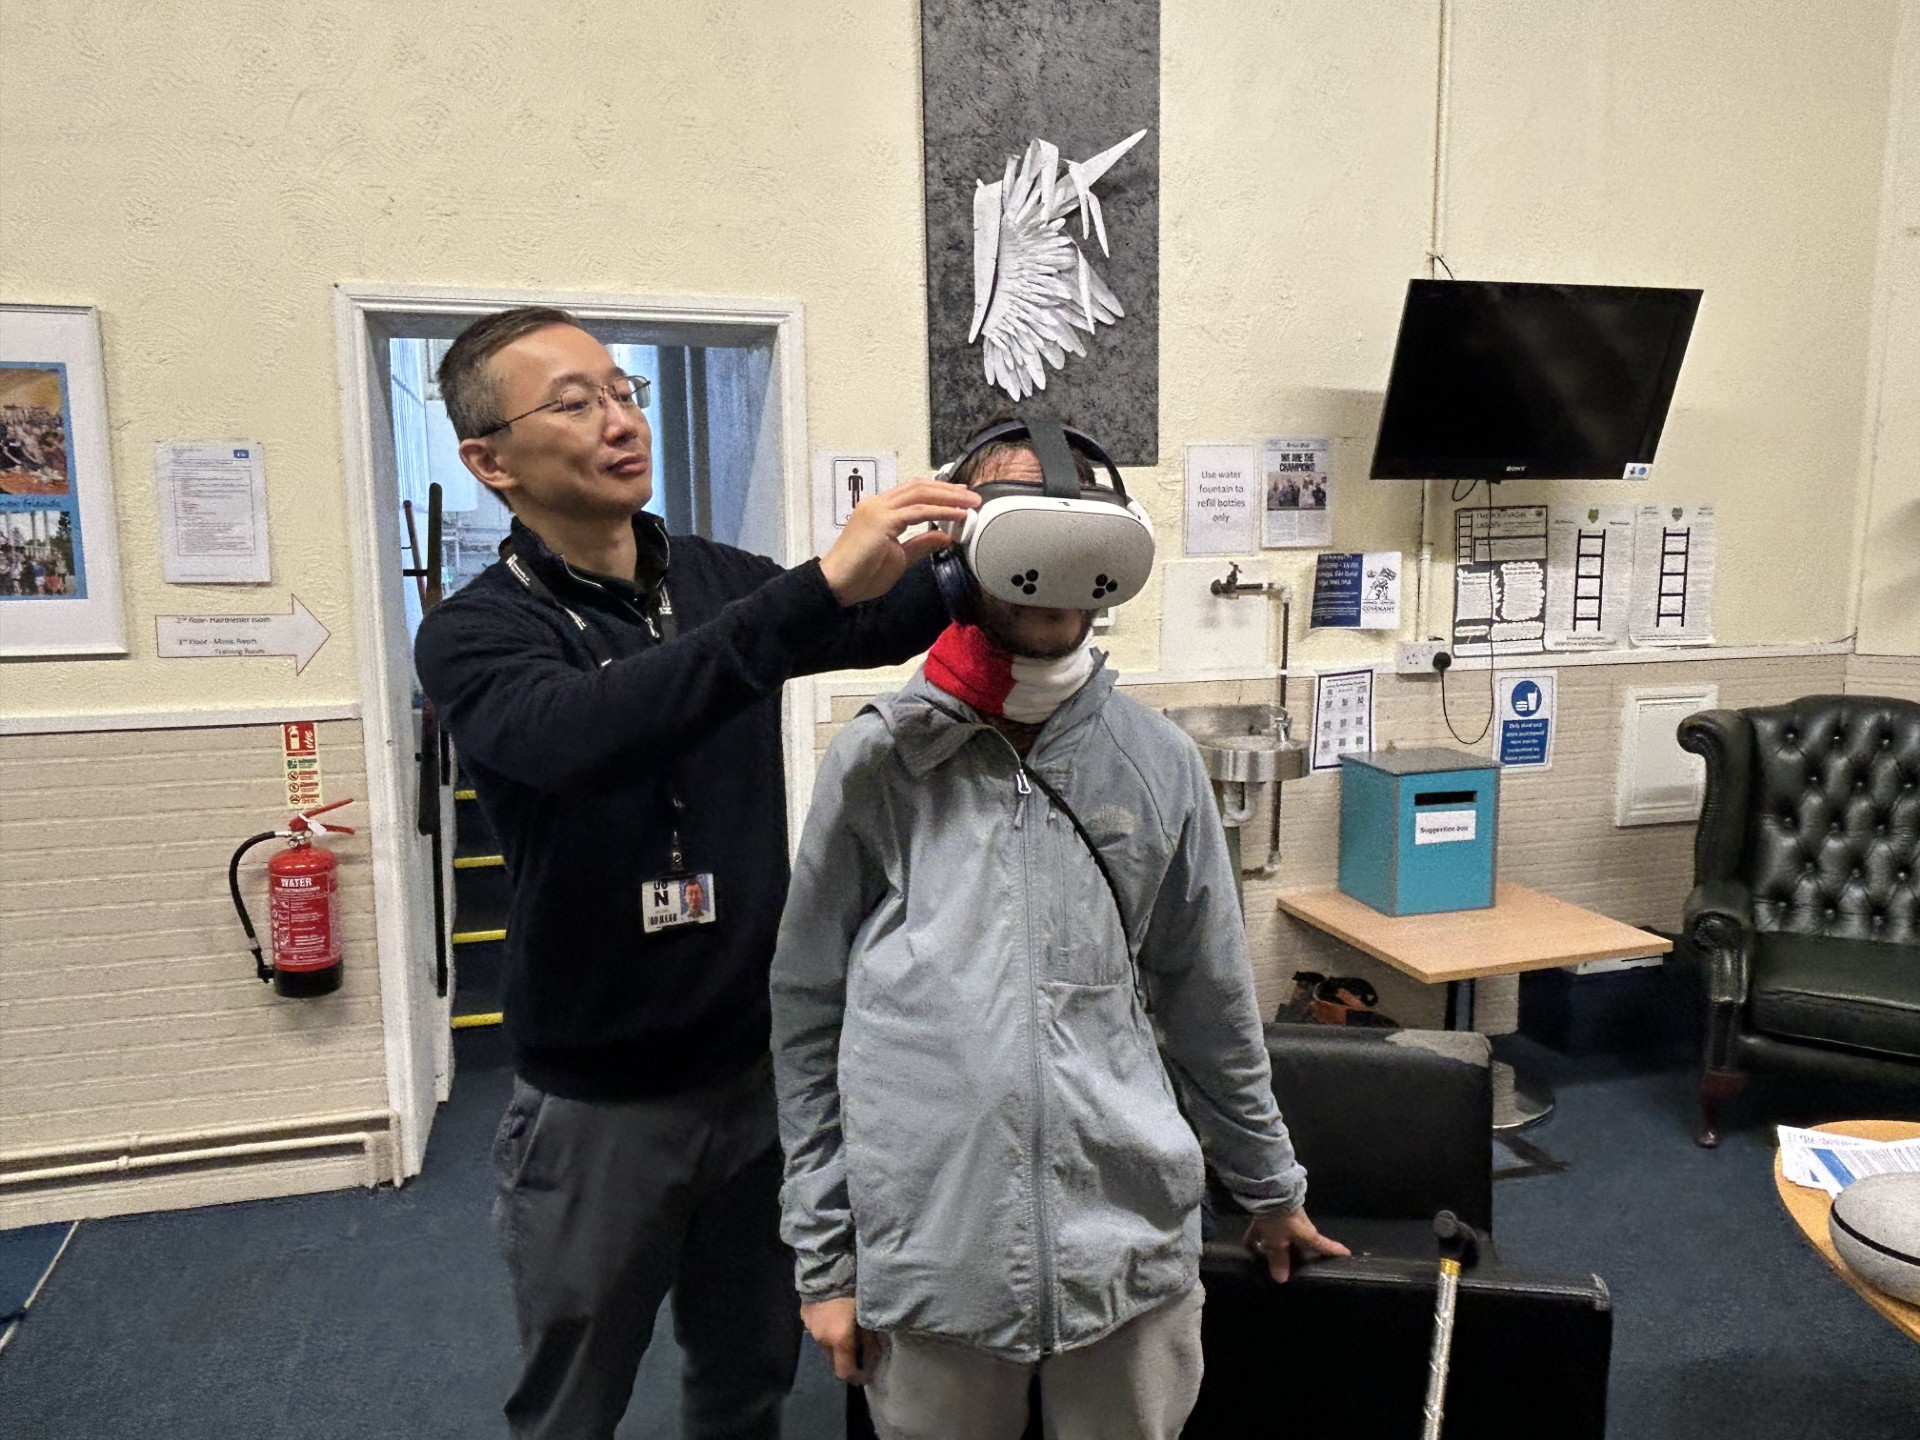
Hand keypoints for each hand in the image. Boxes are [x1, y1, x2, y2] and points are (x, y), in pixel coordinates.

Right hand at [800, 1296, 881, 1384]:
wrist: (824, 1267)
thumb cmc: (850, 1290)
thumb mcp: (864, 1313)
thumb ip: (868, 1336)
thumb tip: (873, 1354)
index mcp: (837, 1340)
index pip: (844, 1371)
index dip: (856, 1377)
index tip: (866, 1375)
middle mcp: (821, 1339)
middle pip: (833, 1359)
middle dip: (846, 1358)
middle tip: (859, 1350)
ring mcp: (810, 1328)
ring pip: (824, 1345)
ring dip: (835, 1343)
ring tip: (846, 1330)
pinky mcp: (804, 1316)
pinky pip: (817, 1329)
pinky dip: (826, 1329)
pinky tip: (834, 1316)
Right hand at [819, 479, 979, 606]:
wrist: (837, 585)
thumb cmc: (861, 575)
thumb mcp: (899, 557)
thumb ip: (921, 544)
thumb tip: (944, 536)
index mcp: (879, 509)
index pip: (913, 492)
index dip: (938, 491)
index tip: (960, 496)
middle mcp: (878, 504)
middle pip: (919, 487)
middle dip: (948, 490)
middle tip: (972, 497)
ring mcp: (879, 509)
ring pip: (920, 494)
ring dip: (949, 497)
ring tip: (971, 503)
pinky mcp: (882, 521)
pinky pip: (919, 512)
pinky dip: (942, 512)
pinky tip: (958, 516)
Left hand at [1244, 1208, 1349, 1282]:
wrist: (1267, 1189)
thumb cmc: (1279, 1219)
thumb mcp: (1277, 1241)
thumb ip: (1279, 1258)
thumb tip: (1282, 1279)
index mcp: (1307, 1234)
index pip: (1325, 1245)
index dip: (1336, 1251)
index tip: (1347, 1254)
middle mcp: (1300, 1226)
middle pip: (1301, 1243)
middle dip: (1296, 1253)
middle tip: (1293, 1266)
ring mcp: (1286, 1218)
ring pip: (1282, 1236)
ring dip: (1274, 1245)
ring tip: (1265, 1258)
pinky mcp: (1273, 1211)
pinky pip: (1267, 1228)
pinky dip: (1259, 1236)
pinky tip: (1247, 1244)